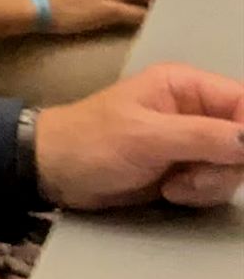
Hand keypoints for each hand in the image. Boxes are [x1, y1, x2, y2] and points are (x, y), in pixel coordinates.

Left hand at [36, 62, 243, 209]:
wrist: (55, 172)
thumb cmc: (91, 143)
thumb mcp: (146, 136)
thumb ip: (203, 136)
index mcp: (184, 85)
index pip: (243, 101)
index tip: (240, 157)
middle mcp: (195, 110)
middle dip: (226, 165)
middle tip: (192, 176)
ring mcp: (192, 142)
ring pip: (234, 165)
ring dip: (210, 183)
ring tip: (173, 185)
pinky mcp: (186, 169)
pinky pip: (217, 183)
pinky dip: (199, 193)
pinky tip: (169, 191)